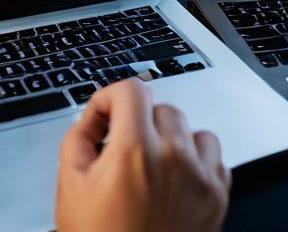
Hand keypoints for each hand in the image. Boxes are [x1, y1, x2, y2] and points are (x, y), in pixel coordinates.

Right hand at [55, 79, 229, 231]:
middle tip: (121, 149)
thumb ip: (77, 139)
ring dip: (171, 140)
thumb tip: (91, 119)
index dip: (109, 98)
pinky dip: (196, 162)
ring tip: (151, 166)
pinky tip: (174, 181)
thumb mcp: (70, 187)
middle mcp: (174, 158)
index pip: (130, 90)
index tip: (104, 115)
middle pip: (160, 107)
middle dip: (138, 123)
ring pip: (191, 129)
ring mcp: (201, 177)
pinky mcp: (218, 197)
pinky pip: (214, 157)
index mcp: (134, 150)